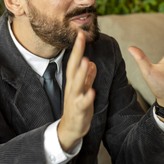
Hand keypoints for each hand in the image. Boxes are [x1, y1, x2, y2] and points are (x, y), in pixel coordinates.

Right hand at [57, 32, 96, 150]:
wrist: (70, 129)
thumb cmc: (78, 107)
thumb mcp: (84, 90)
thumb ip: (88, 77)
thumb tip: (92, 63)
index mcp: (74, 81)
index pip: (75, 61)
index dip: (78, 48)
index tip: (81, 34)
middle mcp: (72, 87)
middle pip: (74, 68)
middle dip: (77, 53)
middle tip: (80, 38)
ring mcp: (74, 99)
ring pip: (77, 84)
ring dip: (82, 73)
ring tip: (86, 61)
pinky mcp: (79, 110)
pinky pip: (83, 103)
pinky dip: (87, 97)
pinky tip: (92, 91)